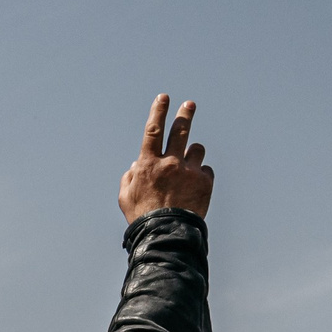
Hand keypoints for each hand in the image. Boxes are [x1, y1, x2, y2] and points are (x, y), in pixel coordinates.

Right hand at [118, 94, 212, 221]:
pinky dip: (200, 176)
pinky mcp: (204, 182)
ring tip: (189, 166)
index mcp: (149, 164)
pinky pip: (206, 170)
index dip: (158, 112)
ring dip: (193, 154)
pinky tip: (194, 189)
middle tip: (190, 105)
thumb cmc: (142, 217)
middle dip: (185, 114)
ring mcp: (189, 171)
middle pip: (180, 130)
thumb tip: (136, 164)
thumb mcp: (126, 197)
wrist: (167, 234)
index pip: (153, 130)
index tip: (163, 98)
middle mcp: (170, 163)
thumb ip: (129, 177)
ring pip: (197, 150)